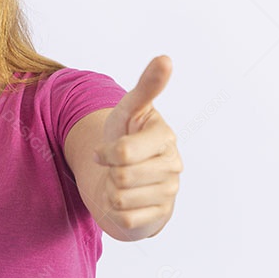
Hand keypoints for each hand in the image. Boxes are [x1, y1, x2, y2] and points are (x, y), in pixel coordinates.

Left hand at [90, 55, 182, 239]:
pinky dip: (116, 212)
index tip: (104, 151)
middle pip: (120, 177)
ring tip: (121, 182)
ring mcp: (170, 193)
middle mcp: (173, 165)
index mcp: (164, 136)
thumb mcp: (129, 110)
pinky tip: (125, 201)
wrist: (124, 175)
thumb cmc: (125, 137)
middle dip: (109, 172)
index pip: (123, 153)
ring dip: (111, 191)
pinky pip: (124, 219)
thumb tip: (166, 58)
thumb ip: (146, 86)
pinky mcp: (160, 217)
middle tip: (115, 167)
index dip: (105, 152)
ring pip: (120, 198)